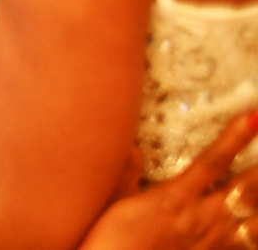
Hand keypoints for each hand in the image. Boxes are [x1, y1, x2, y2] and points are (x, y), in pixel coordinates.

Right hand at [79, 110, 257, 249]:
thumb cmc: (110, 241)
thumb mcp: (112, 202)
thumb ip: (126, 173)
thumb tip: (133, 148)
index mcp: (175, 198)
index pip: (213, 161)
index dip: (235, 137)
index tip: (253, 116)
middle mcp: (201, 219)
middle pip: (247, 189)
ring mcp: (211, 243)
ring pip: (256, 220)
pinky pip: (247, 245)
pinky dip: (255, 234)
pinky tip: (257, 226)